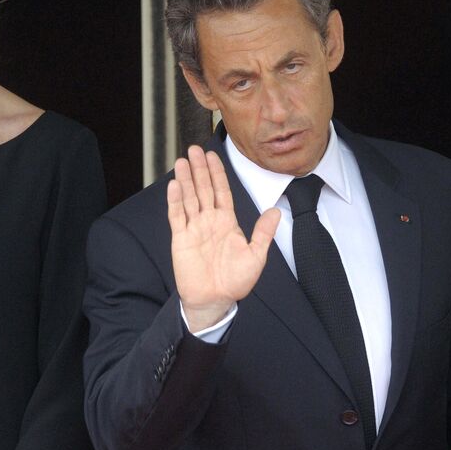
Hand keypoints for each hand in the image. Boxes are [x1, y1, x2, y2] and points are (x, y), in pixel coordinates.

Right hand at [168, 145, 279, 330]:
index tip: (213, 155)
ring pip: (189, 198)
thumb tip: (276, 211)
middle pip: (203, 189)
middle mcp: (209, 221)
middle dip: (199, 169)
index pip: (221, 191)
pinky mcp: (181, 239)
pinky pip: (177, 216)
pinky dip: (175, 200)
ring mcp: (194, 228)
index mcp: (227, 222)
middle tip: (194, 149)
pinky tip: (174, 184)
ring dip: (186, 179)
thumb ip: (264, 232)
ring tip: (182, 161)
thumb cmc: (236, 281)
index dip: (217, 173)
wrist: (216, 300)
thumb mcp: (256, 255)